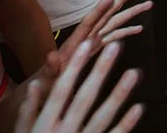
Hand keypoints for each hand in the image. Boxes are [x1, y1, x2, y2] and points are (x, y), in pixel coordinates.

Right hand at [15, 41, 142, 132]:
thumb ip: (28, 112)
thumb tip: (35, 85)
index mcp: (45, 124)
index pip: (62, 89)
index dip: (74, 66)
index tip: (87, 43)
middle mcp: (64, 131)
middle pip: (85, 97)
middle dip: (100, 71)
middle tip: (115, 47)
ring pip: (102, 117)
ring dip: (119, 94)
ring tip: (134, 72)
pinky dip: (125, 125)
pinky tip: (138, 108)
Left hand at [24, 0, 151, 111]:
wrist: (44, 86)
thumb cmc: (45, 82)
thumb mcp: (48, 77)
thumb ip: (50, 67)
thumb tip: (51, 56)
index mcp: (77, 40)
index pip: (90, 21)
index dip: (100, 8)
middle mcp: (87, 36)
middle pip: (107, 15)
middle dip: (123, 0)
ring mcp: (93, 41)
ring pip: (115, 23)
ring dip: (131, 13)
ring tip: (148, 4)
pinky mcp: (97, 48)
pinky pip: (115, 37)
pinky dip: (127, 31)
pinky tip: (139, 28)